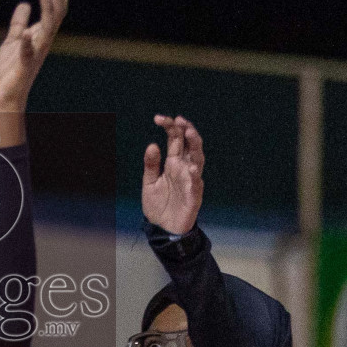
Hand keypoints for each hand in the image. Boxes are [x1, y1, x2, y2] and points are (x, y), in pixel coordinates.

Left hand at [0, 0, 69, 115]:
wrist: (3, 96)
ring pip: (47, 29)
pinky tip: (26, 34)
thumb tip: (24, 4)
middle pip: (56, 13)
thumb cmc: (9, 71)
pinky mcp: (23, 66)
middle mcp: (42, 43)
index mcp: (40, 35)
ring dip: (48, 9)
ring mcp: (35, 54)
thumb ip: (19, 23)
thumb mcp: (12, 40)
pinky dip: (27, 44)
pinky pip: (27, 54)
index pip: (54, 9)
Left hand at [142, 115, 203, 234]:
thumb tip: (152, 145)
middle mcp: (184, 168)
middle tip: (180, 120)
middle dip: (186, 130)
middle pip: (190, 144)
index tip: (158, 118)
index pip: (175, 139)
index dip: (170, 127)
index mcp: (173, 162)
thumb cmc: (158, 205)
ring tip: (189, 133)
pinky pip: (196, 182)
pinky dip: (194, 174)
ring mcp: (191, 180)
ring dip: (195, 145)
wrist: (163, 228)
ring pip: (198, 158)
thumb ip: (151, 165)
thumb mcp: (149, 182)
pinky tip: (190, 166)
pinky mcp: (194, 194)